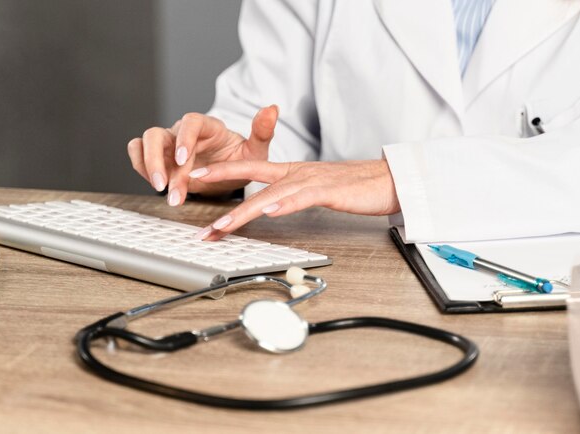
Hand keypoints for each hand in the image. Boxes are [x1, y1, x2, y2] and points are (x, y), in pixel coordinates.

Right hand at [126, 105, 278, 204]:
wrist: (229, 173)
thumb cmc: (240, 159)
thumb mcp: (255, 151)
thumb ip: (262, 132)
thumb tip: (272, 109)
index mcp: (206, 126)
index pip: (189, 122)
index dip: (183, 139)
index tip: (183, 160)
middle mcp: (182, 132)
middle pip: (157, 134)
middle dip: (158, 160)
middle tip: (165, 186)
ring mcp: (167, 145)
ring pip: (143, 144)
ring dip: (147, 166)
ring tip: (162, 190)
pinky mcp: (158, 158)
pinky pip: (139, 156)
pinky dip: (141, 168)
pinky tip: (157, 185)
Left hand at [189, 159, 400, 239]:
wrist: (389, 180)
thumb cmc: (355, 188)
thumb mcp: (316, 189)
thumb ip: (292, 195)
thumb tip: (271, 205)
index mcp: (293, 171)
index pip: (251, 167)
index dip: (223, 168)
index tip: (197, 175)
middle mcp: (297, 172)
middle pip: (251, 173)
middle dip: (219, 178)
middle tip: (190, 186)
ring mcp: (312, 180)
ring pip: (270, 192)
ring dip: (243, 210)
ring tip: (221, 225)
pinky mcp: (330, 191)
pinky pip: (302, 197)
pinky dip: (283, 204)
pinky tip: (267, 212)